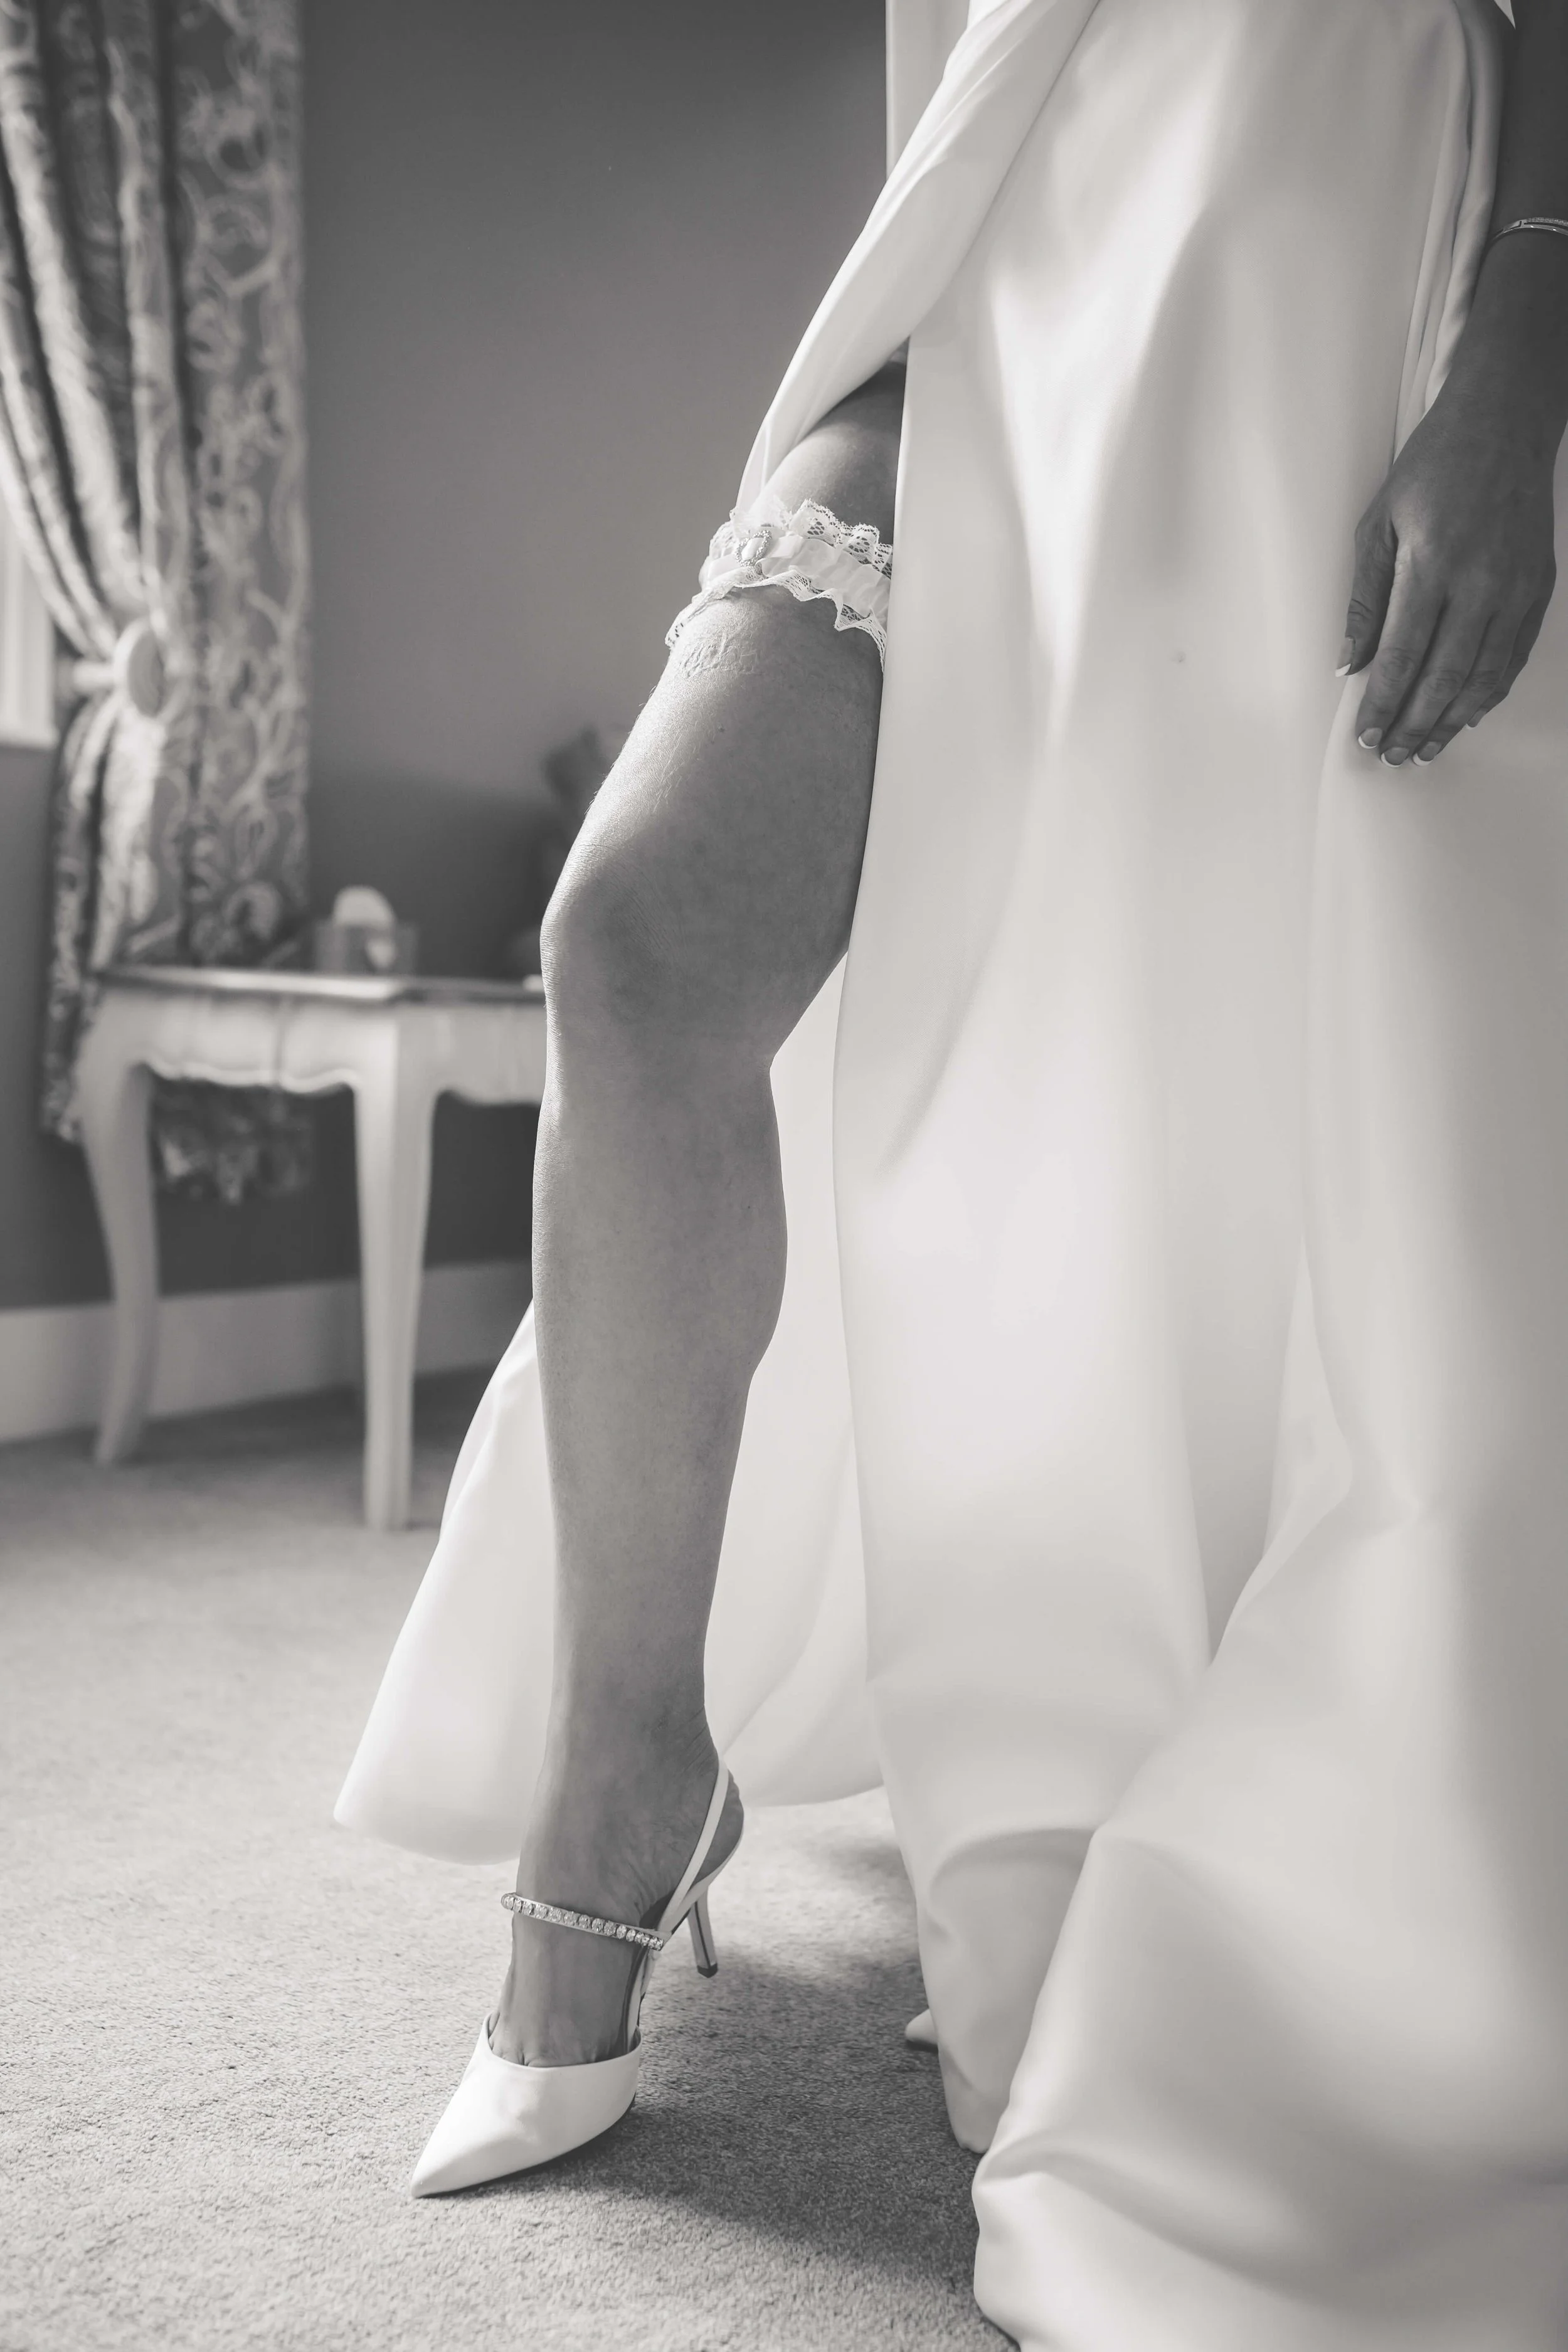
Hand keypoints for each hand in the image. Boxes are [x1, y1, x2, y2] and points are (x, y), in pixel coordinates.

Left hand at [1341, 375, 1556, 765]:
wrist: (1502, 423)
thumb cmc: (1431, 468)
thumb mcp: (1377, 525)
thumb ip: (1363, 601)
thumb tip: (1347, 666)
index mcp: (1430, 564)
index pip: (1401, 656)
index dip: (1383, 704)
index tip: (1367, 734)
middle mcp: (1478, 581)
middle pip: (1444, 677)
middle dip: (1415, 724)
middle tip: (1393, 754)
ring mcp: (1515, 586)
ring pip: (1485, 676)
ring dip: (1452, 720)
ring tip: (1427, 747)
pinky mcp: (1538, 585)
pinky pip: (1514, 654)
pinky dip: (1490, 691)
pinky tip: (1467, 712)